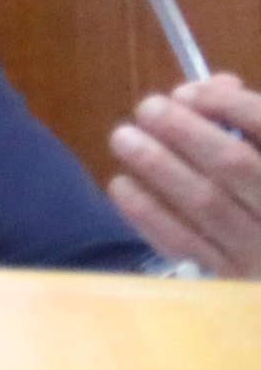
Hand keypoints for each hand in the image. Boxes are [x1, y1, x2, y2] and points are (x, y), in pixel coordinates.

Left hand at [107, 73, 260, 277]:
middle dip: (185, 131)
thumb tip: (204, 89)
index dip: (228, 105)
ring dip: (158, 165)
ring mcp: (259, 251)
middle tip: (147, 109)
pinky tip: (122, 185)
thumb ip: (245, 124)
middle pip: (235, 164)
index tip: (186, 92)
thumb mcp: (260, 157)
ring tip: (123, 137)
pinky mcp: (228, 281)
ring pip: (206, 203)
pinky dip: (148, 213)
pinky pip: (184, 244)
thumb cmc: (258, 203)